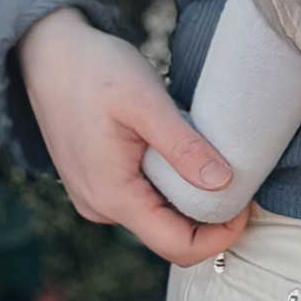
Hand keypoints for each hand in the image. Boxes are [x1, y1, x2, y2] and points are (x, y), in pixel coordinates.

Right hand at [20, 7, 252, 265]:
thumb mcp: (146, 101)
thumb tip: (223, 184)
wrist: (50, 54)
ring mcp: (96, 195)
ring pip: (157, 214)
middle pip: (169, 233)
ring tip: (215, 157)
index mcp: (112, 196)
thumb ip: (183, 146)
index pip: (177, 245)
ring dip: (190, 196)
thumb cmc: (97, 70)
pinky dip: (169, 182)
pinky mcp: (97, 180)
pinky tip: (183, 150)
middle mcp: (101, 206)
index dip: (220, 235)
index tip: (250, 204)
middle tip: (243, 175)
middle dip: (211, 215)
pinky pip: (142, 196)